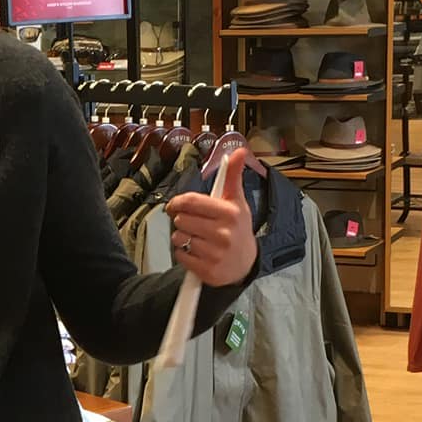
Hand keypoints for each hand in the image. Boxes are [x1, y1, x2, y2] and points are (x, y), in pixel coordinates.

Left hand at [165, 152, 256, 288]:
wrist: (245, 264)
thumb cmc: (238, 228)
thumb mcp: (237, 202)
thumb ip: (232, 176)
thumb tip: (237, 151)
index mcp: (229, 212)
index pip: (190, 201)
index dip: (177, 202)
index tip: (175, 205)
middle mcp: (223, 233)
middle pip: (181, 220)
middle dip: (183, 221)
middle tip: (193, 224)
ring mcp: (215, 253)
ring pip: (178, 238)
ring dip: (182, 237)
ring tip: (196, 238)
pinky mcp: (207, 270)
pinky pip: (180, 256)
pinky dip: (183, 254)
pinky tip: (196, 252)